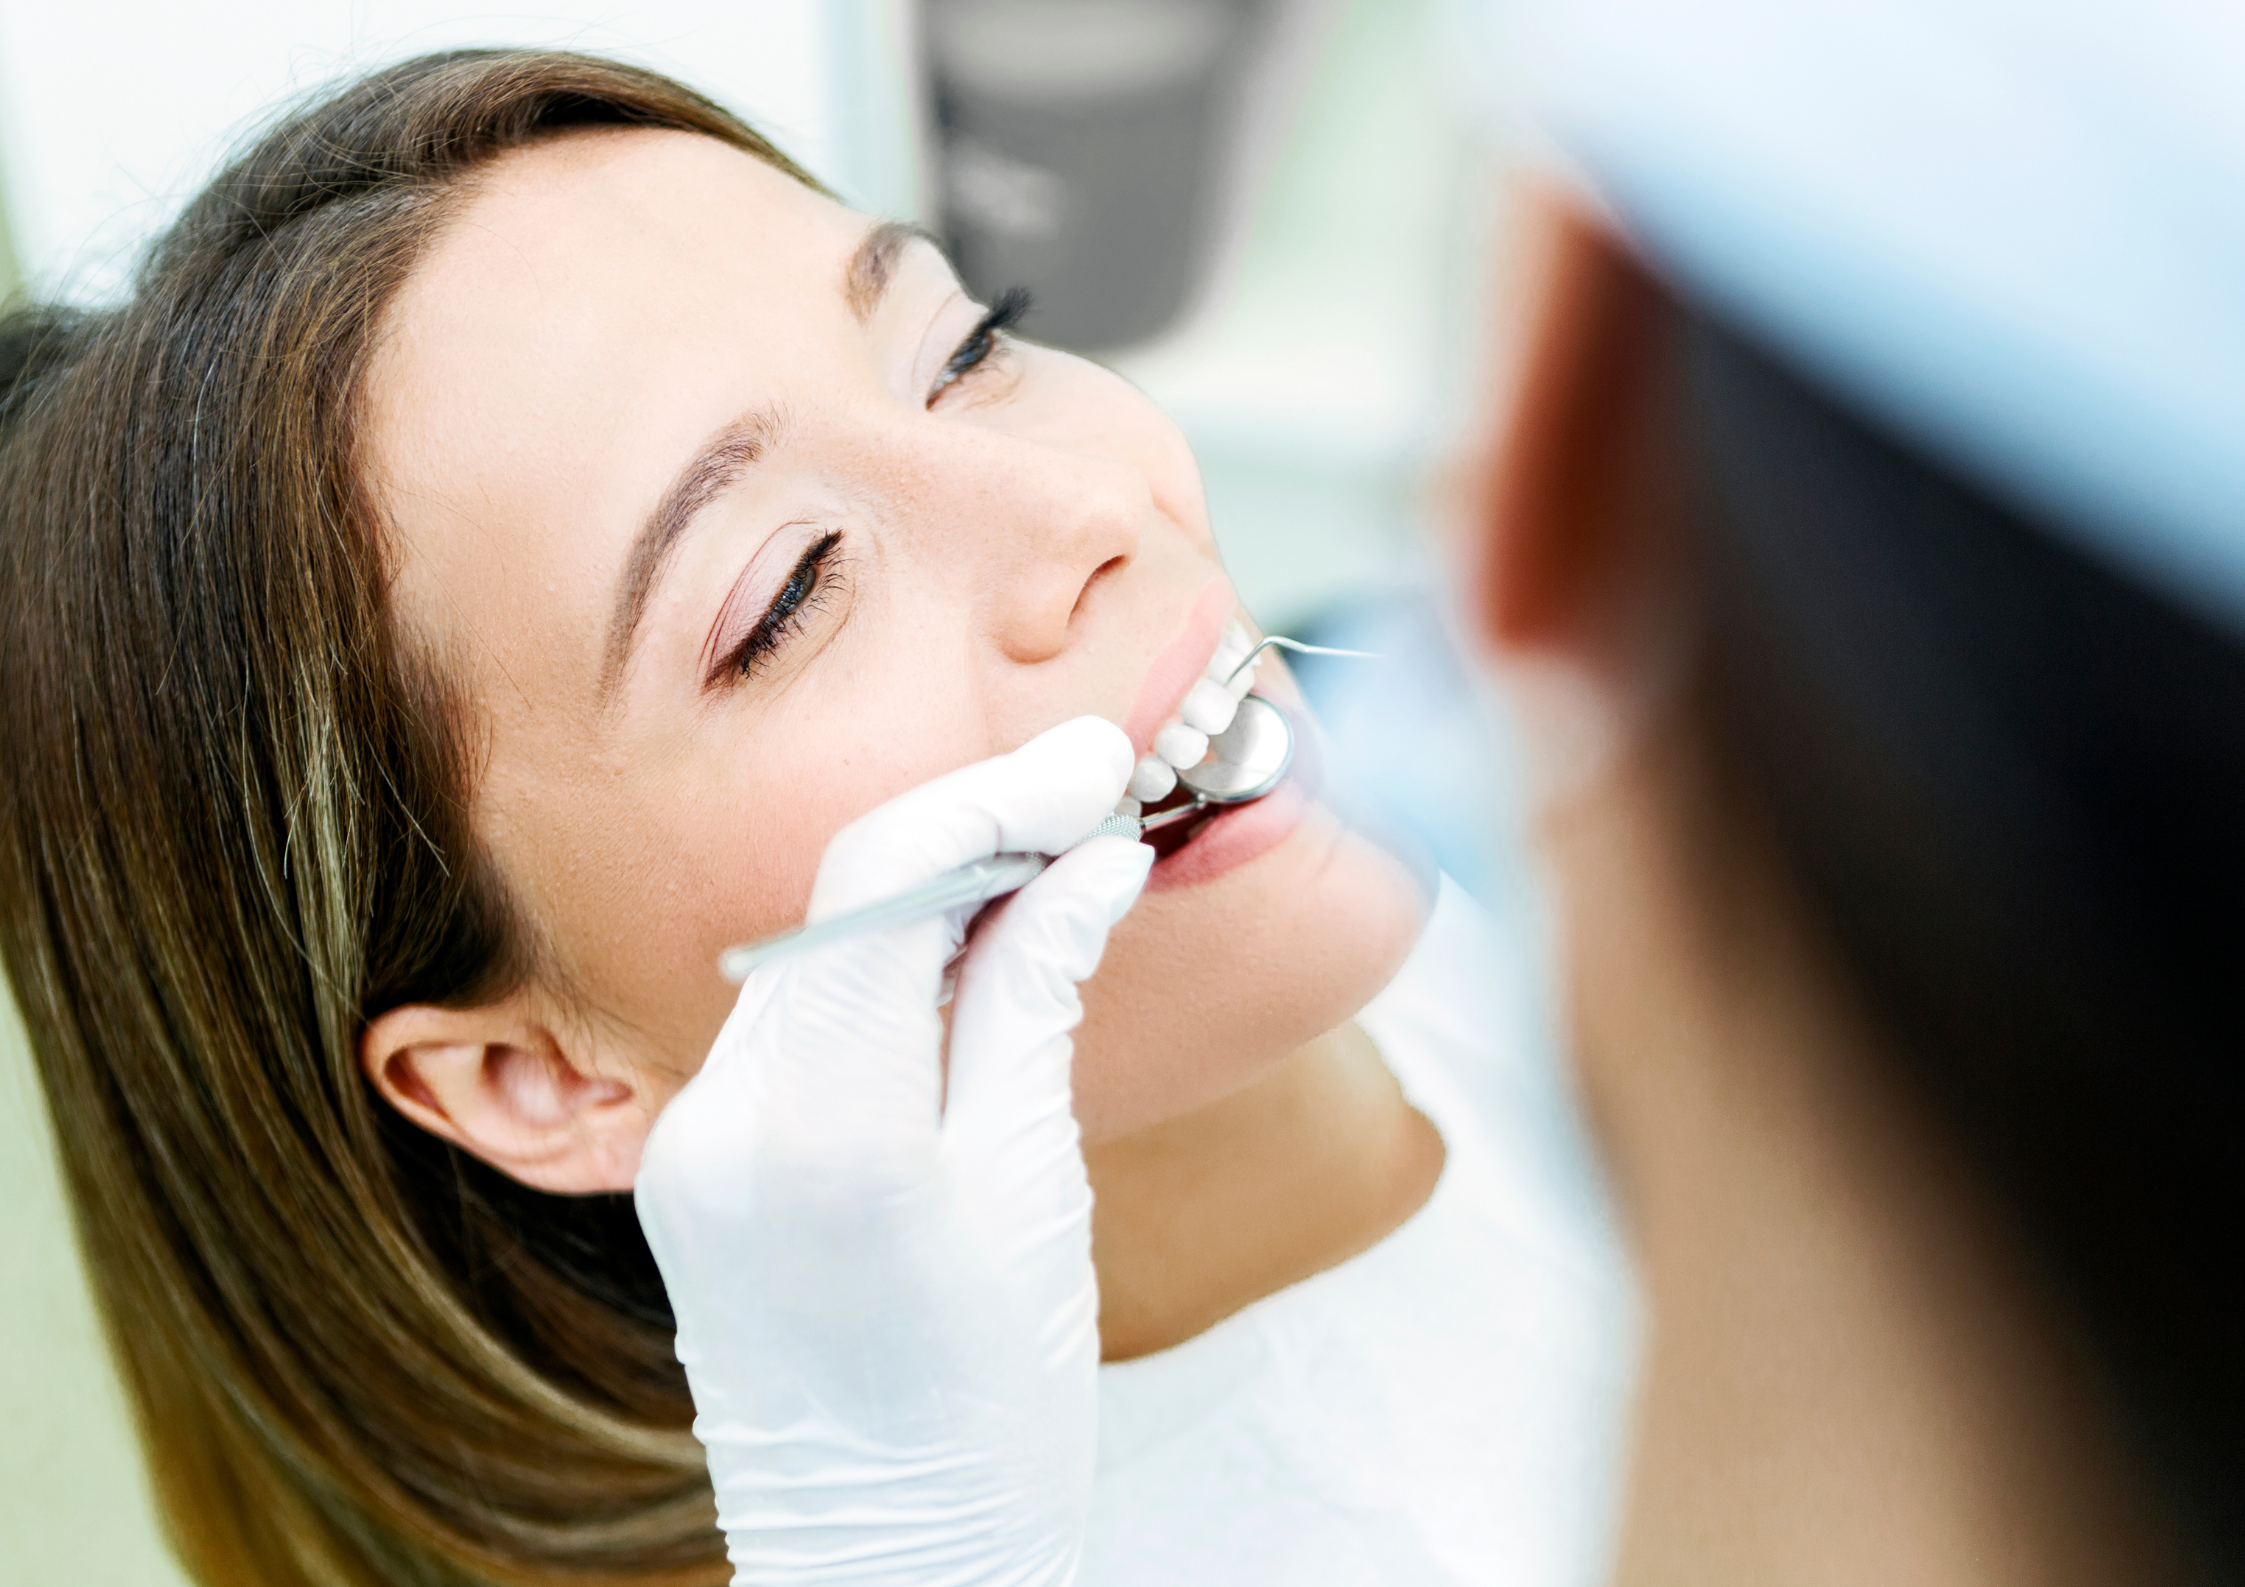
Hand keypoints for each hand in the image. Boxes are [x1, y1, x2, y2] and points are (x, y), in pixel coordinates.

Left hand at [635, 716, 1149, 1586]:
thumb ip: (1038, 995)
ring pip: (814, 950)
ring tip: (1049, 870)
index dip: (1000, 793)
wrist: (887, 1560)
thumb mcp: (1037, 1186)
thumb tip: (1087, 858)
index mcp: (823, 1128)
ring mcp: (690, 1142)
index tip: (1098, 763)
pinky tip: (963, 958)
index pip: (884, 876)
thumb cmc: (989, 1404)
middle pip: (842, 900)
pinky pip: (792, 1019)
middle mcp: (724, 1118)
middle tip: (1093, 801)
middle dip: (971, 830)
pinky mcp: (692, 1163)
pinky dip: (879, 971)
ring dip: (927, 896)